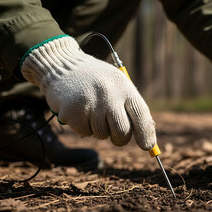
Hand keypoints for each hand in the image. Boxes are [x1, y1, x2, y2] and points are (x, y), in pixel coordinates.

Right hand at [21, 36, 155, 149]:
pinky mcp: (72, 112)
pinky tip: (80, 110)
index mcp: (124, 86)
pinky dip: (84, 127)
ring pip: (102, 135)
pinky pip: (85, 132)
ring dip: (99, 130)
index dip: (146, 133)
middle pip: (122, 131)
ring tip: (93, 111)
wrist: (63, 66)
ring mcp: (90, 103)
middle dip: (121, 139)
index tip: (147, 146)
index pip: (140, 114)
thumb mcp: (118, 85)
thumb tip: (146, 138)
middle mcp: (108, 94)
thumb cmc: (97, 80)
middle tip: (117, 136)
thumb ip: (131, 107)